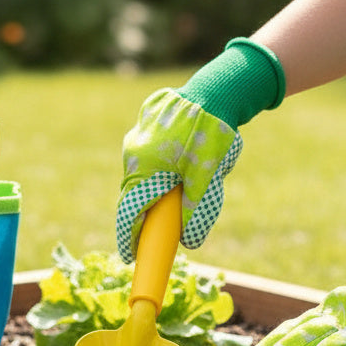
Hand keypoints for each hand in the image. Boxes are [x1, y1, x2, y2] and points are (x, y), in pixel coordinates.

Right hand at [115, 38, 284, 261]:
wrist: (216, 89)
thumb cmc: (211, 134)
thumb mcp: (206, 177)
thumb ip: (194, 210)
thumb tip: (190, 241)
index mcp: (143, 167)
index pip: (130, 210)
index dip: (129, 236)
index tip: (129, 256)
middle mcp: (133, 152)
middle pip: (134, 193)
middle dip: (146, 212)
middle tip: (159, 230)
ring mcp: (137, 136)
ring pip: (143, 172)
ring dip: (157, 185)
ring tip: (183, 182)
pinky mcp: (146, 124)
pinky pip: (149, 152)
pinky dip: (162, 164)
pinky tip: (183, 159)